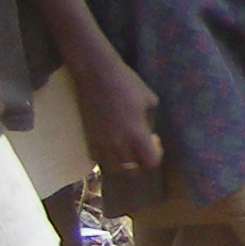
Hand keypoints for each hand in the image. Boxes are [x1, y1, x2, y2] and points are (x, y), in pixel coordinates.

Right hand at [73, 53, 161, 175]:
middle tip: (142, 154)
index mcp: (136, 134)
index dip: (155, 159)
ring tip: (127, 154)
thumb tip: (149, 131)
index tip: (156, 148)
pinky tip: (111, 148)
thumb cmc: (127, 84)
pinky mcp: (89, 137)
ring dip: (122, 164)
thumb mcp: (149, 100)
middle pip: (130, 170)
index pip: (149, 162)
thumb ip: (151, 120)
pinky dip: (106, 158)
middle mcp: (118, 143)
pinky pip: (97, 158)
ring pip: (112, 168)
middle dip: (139, 165)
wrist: (97, 75)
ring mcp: (101, 142)